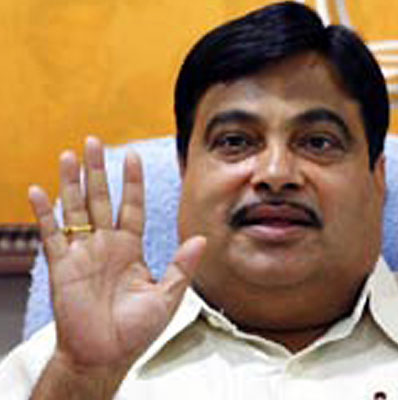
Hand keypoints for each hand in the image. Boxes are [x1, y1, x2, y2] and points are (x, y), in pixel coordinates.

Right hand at [28, 137, 205, 374]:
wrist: (107, 355)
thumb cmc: (137, 329)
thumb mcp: (168, 295)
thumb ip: (182, 265)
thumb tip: (201, 239)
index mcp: (130, 248)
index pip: (131, 206)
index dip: (132, 182)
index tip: (133, 156)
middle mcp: (106, 245)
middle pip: (100, 199)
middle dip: (98, 171)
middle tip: (94, 142)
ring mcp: (83, 253)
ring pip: (75, 209)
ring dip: (71, 182)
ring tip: (70, 154)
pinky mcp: (62, 267)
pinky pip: (51, 236)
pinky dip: (45, 214)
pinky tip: (39, 190)